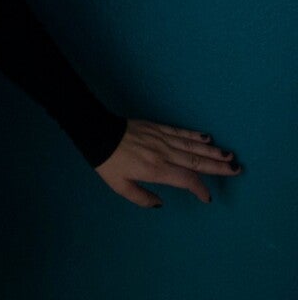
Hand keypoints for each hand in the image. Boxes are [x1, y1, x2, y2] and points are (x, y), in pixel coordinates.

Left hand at [95, 119, 241, 206]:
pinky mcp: (156, 127)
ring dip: (211, 151)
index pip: (186, 180)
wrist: (96, 132)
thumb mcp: (120, 186)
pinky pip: (179, 132)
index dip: (199, 189)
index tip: (207, 197)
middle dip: (218, 167)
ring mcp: (161, 138)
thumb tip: (160, 204)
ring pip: (191, 146)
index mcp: (156, 169)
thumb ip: (141, 197)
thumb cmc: (107, 162)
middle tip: (237, 169)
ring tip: (229, 155)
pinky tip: (207, 138)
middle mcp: (163, 153)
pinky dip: (194, 135)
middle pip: (195, 161)